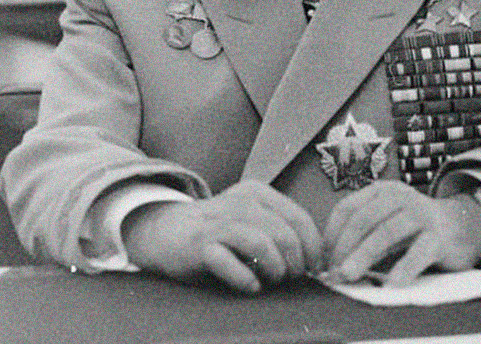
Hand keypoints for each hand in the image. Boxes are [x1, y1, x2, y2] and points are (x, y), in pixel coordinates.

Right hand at [122, 180, 322, 292]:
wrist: (166, 231)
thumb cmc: (218, 231)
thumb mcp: (251, 219)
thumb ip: (278, 228)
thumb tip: (313, 257)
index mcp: (258, 193)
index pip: (299, 217)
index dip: (312, 246)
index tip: (314, 267)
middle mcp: (240, 202)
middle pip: (284, 232)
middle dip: (295, 262)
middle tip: (291, 278)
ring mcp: (219, 222)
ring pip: (261, 243)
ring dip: (274, 269)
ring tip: (272, 281)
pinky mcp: (200, 244)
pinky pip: (228, 262)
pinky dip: (245, 278)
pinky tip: (250, 286)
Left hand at [322, 181, 480, 285]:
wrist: (461, 226)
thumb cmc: (415, 227)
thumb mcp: (387, 220)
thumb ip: (364, 233)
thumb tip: (333, 260)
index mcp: (382, 190)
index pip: (347, 207)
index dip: (331, 234)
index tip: (323, 259)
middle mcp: (400, 196)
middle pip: (364, 219)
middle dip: (344, 247)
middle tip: (334, 271)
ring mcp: (421, 214)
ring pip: (387, 232)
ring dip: (365, 255)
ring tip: (350, 274)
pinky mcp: (439, 236)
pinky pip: (419, 252)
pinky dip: (404, 267)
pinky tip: (392, 282)